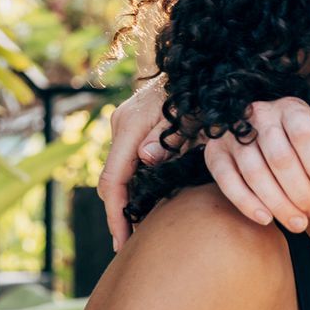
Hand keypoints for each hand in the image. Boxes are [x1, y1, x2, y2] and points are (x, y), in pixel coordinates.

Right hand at [99, 80, 178, 250]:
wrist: (194, 66)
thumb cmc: (196, 92)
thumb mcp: (189, 116)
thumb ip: (169, 137)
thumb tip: (146, 158)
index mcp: (131, 127)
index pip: (115, 180)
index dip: (117, 214)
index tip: (122, 241)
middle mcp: (120, 127)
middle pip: (112, 181)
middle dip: (119, 213)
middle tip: (129, 243)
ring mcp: (123, 126)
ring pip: (119, 172)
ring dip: (127, 200)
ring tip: (137, 230)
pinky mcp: (131, 128)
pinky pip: (127, 162)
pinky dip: (133, 185)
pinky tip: (143, 204)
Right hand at [203, 97, 309, 232]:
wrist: (253, 131)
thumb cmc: (295, 143)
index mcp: (290, 109)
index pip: (304, 134)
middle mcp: (259, 115)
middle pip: (280, 159)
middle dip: (301, 191)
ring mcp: (233, 133)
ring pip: (255, 173)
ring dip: (278, 203)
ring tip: (298, 223)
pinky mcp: (214, 152)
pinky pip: (228, 181)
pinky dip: (247, 203)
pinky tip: (267, 219)